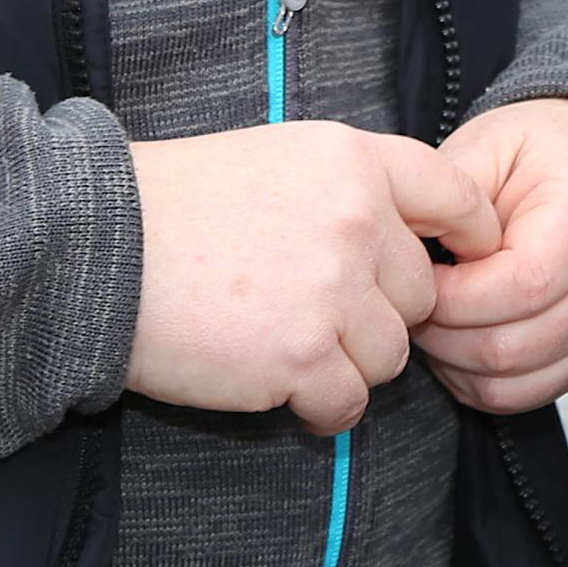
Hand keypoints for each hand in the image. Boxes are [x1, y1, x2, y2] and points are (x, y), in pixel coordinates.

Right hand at [127, 122, 503, 434]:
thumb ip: (345, 190)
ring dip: (347, 362)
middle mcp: (355, 220)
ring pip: (389, 354)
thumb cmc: (173, 205)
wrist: (97, 247)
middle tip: (317, 314)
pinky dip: (320, 407)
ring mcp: (331, 292)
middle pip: (420, 293)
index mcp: (351, 161)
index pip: (455, 196)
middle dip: (380, 313)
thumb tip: (399, 234)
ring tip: (285, 345)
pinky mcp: (300, 357)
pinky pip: (349, 403)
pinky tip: (279, 385)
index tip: (467, 261)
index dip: (470, 236)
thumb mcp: (274, 159)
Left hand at [416, 99, 567, 414]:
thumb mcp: (488, 146)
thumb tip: (404, 248)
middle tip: (412, 301)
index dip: (456, 295)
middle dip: (443, 333)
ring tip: (432, 319)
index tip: (421, 273)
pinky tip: (457, 343)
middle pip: (512, 346)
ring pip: (513, 381)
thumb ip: (450, 197)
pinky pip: (524, 395)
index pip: (522, 287)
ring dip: (455, 362)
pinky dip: (477, 381)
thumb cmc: (537, 152)